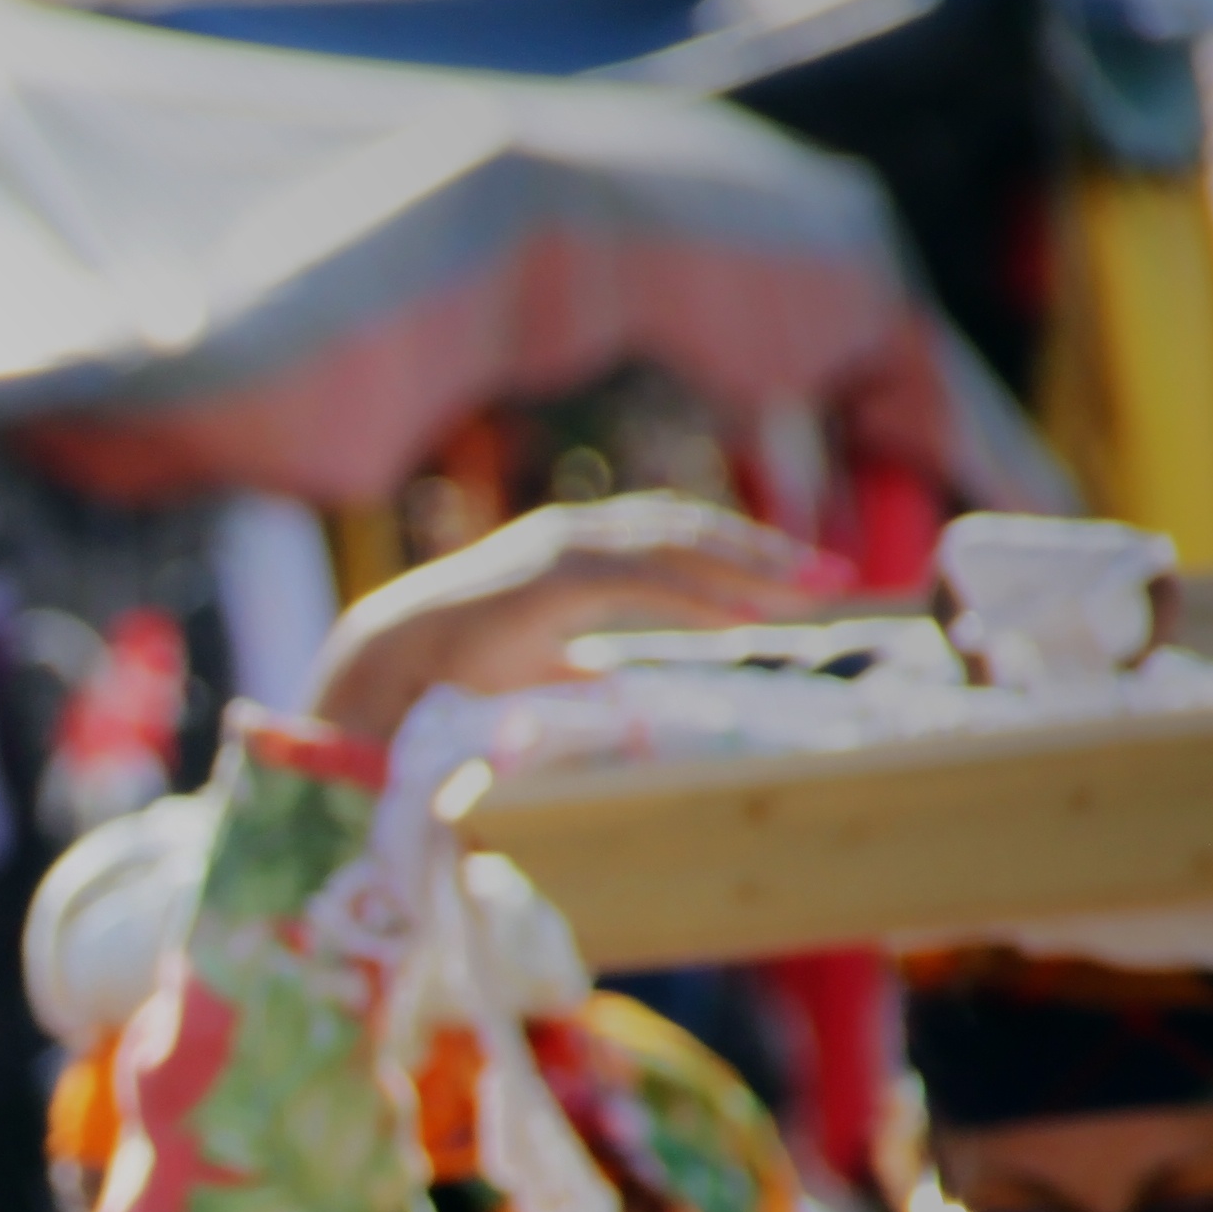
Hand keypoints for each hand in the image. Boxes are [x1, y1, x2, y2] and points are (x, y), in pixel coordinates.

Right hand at [305, 496, 833, 743]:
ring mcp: (561, 551)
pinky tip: (743, 621)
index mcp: (572, 549)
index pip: (672, 538)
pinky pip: (642, 583)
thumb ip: (574, 659)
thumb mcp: (531, 660)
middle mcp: (572, 536)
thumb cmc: (445, 669)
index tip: (796, 577)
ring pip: (676, 548)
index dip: (736, 552)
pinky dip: (699, 598)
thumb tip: (610, 681)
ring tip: (805, 592)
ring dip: (747, 568)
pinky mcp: (551, 580)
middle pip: (689, 531)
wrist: (378, 666)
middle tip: (834, 576)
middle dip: (765, 553)